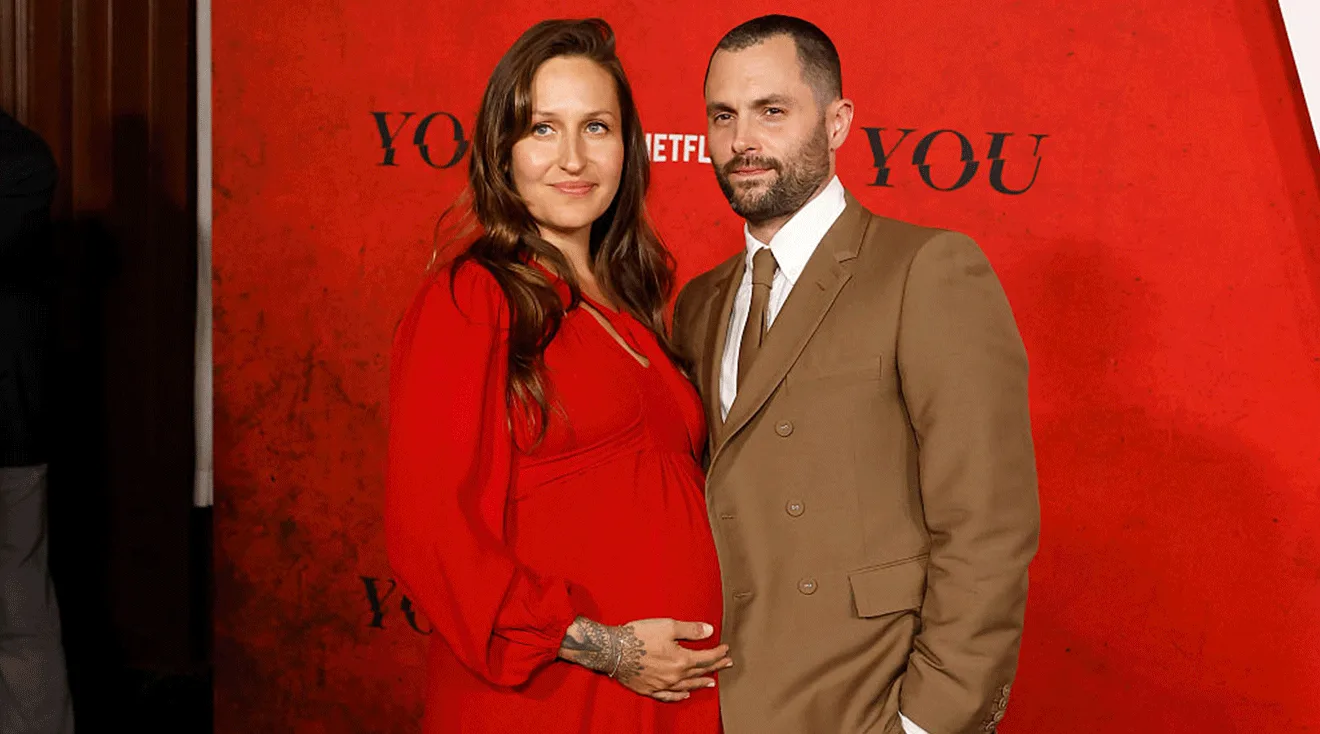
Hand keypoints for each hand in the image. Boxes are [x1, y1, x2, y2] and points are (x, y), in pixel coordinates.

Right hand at [559, 617, 732, 701]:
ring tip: (711, 682)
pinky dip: (679, 695)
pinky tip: (685, 694)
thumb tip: (709, 631)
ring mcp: (662, 684)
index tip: (726, 649)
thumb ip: (690, 630)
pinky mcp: (650, 689)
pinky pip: (669, 696)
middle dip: (715, 667)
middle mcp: (675, 675)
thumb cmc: (639, 635)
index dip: (718, 653)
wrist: (613, 650)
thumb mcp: (667, 626)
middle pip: (700, 672)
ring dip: (701, 682)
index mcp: (681, 660)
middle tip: (727, 664)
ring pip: (687, 685)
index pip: (706, 658)